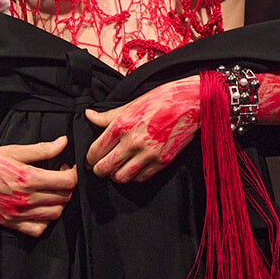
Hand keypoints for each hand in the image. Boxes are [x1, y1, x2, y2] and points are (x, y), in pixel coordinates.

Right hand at [0, 134, 76, 235]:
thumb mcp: (12, 150)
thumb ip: (41, 149)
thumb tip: (63, 142)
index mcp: (27, 178)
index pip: (66, 182)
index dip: (71, 173)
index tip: (66, 167)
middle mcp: (25, 199)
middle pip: (63, 198)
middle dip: (66, 186)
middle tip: (58, 176)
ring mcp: (18, 214)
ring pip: (55, 214)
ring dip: (58, 203)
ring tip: (50, 191)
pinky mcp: (10, 223)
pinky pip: (38, 229)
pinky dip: (44, 221)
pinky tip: (40, 209)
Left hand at [84, 78, 200, 183]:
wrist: (191, 103)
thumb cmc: (161, 100)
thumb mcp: (131, 104)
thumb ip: (108, 116)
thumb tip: (89, 115)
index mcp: (121, 125)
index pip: (95, 151)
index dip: (88, 159)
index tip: (89, 161)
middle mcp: (132, 142)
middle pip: (104, 168)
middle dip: (99, 170)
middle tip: (100, 168)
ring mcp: (148, 154)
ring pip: (121, 177)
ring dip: (116, 175)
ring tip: (117, 169)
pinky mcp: (162, 162)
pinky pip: (140, 178)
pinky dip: (134, 176)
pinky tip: (134, 167)